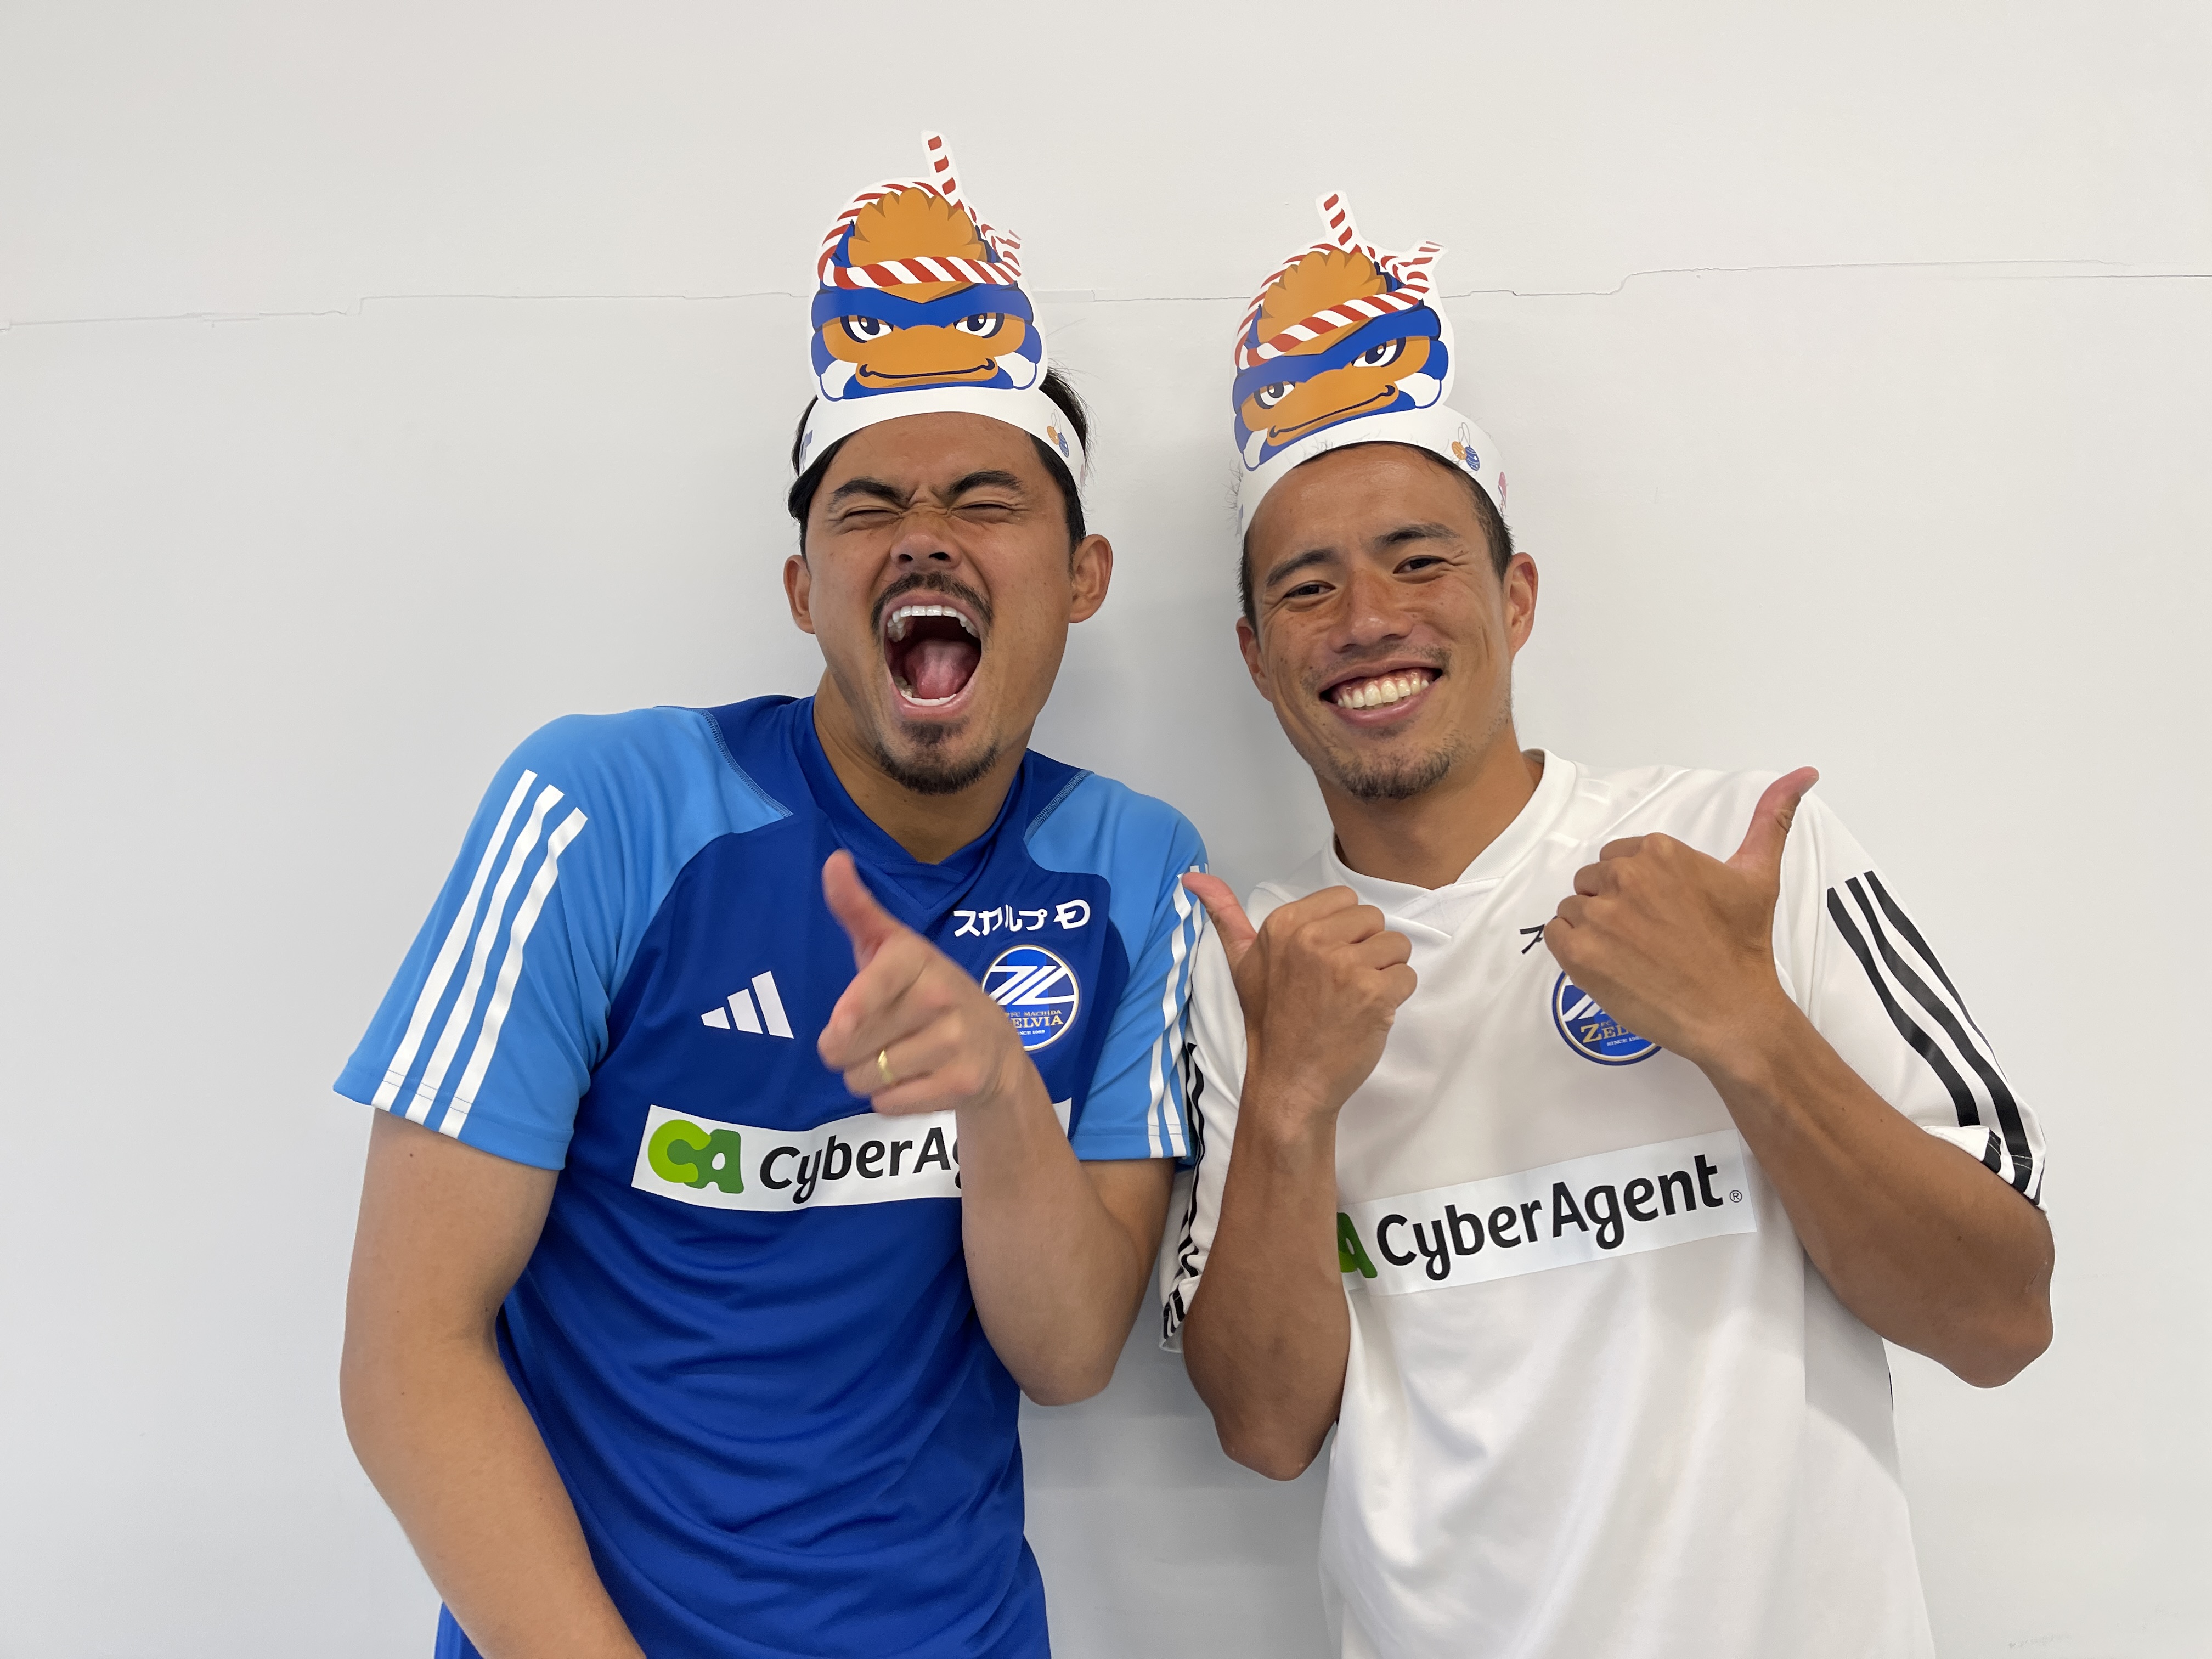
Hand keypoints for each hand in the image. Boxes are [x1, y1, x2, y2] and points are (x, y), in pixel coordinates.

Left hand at [817, 850, 1034, 1116]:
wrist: (995, 1047)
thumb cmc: (924, 991)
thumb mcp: (892, 947)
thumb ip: (857, 909)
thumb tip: (833, 861)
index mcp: (917, 958)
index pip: (879, 982)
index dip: (856, 1007)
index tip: (840, 1024)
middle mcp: (940, 996)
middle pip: (851, 1044)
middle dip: (847, 1050)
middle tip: (876, 1036)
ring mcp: (955, 1042)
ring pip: (867, 1077)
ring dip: (866, 1077)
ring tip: (897, 1057)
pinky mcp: (961, 1083)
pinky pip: (891, 1104)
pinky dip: (891, 1100)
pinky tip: (916, 1079)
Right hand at [1182, 874, 1415, 1125]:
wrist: (1289, 1083)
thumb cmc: (1271, 1024)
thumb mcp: (1241, 964)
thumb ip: (1224, 915)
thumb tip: (1193, 876)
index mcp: (1284, 924)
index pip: (1346, 901)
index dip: (1342, 933)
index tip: (1322, 964)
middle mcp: (1311, 939)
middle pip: (1373, 920)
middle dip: (1366, 950)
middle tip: (1339, 986)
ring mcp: (1343, 965)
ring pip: (1395, 945)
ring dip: (1384, 973)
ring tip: (1353, 1000)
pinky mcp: (1372, 993)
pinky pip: (1407, 976)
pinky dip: (1396, 997)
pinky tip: (1367, 1015)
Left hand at [1543, 768, 1818, 1068]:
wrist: (1733, 1014)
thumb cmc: (1745, 947)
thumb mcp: (1759, 875)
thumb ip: (1771, 818)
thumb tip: (1805, 771)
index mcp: (1660, 851)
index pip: (1620, 857)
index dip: (1638, 887)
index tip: (1662, 913)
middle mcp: (1626, 876)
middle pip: (1594, 880)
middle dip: (1614, 905)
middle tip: (1650, 937)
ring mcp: (1600, 915)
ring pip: (1575, 907)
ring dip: (1594, 929)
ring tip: (1633, 954)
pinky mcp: (1579, 953)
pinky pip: (1555, 934)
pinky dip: (1573, 949)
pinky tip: (1608, 964)